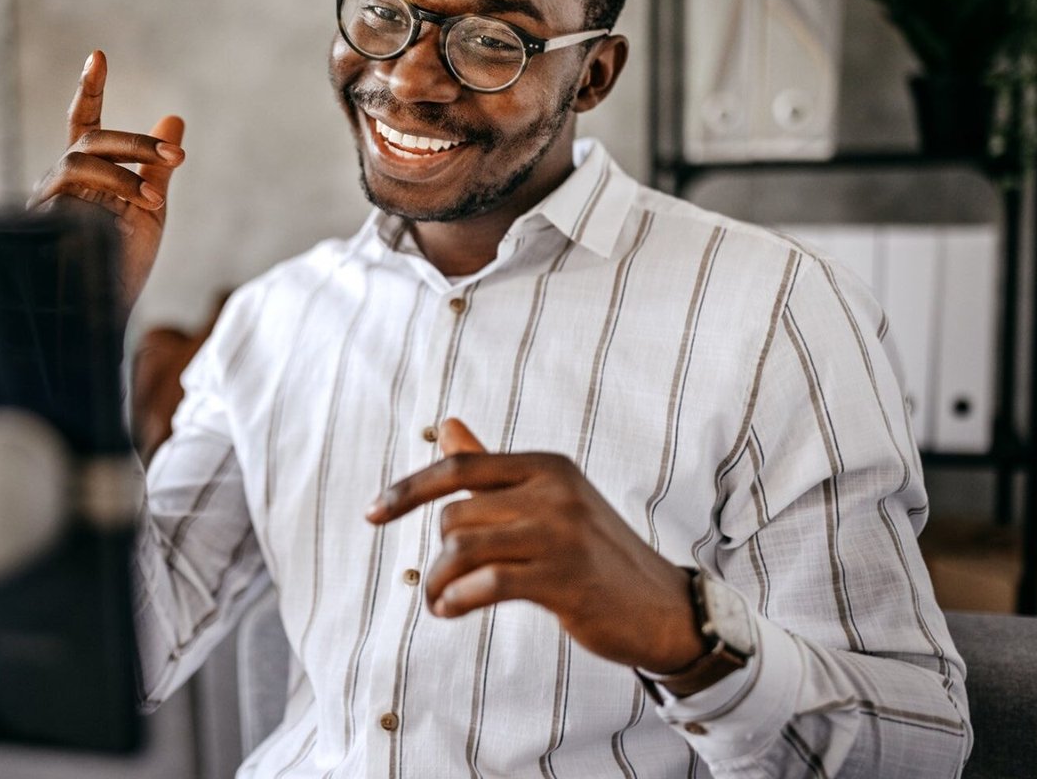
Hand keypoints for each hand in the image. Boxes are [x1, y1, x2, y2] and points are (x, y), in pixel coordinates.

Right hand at [29, 51, 185, 307]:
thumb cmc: (121, 267)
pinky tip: (137, 206)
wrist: (102, 316)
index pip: (86, 123)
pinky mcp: (42, 219)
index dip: (90, 89)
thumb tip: (174, 119)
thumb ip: (158, 168)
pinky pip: (70, 186)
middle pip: (92, 138)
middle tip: (180, 155)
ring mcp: (48, 200)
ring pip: (81, 158)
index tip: (98, 55)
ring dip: (125, 170)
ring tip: (155, 200)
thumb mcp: (150, 211)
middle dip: (137, 143)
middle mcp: (62, 181)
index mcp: (87, 174)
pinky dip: (109, 188)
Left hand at [366, 418, 706, 674]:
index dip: (407, 491)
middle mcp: (554, 491)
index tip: (372, 515)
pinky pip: (487, 583)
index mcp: (547, 466)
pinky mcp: (565, 578)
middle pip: (456, 515)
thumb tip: (445, 425)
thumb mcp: (550, 501)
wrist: (664, 608)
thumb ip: (493, 468)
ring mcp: (561, 534)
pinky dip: (457, 599)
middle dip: (440, 554)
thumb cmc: (595, 554)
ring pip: (464, 547)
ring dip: (440, 581)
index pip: (459, 468)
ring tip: (441, 601)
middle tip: (442, 583)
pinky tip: (451, 610)